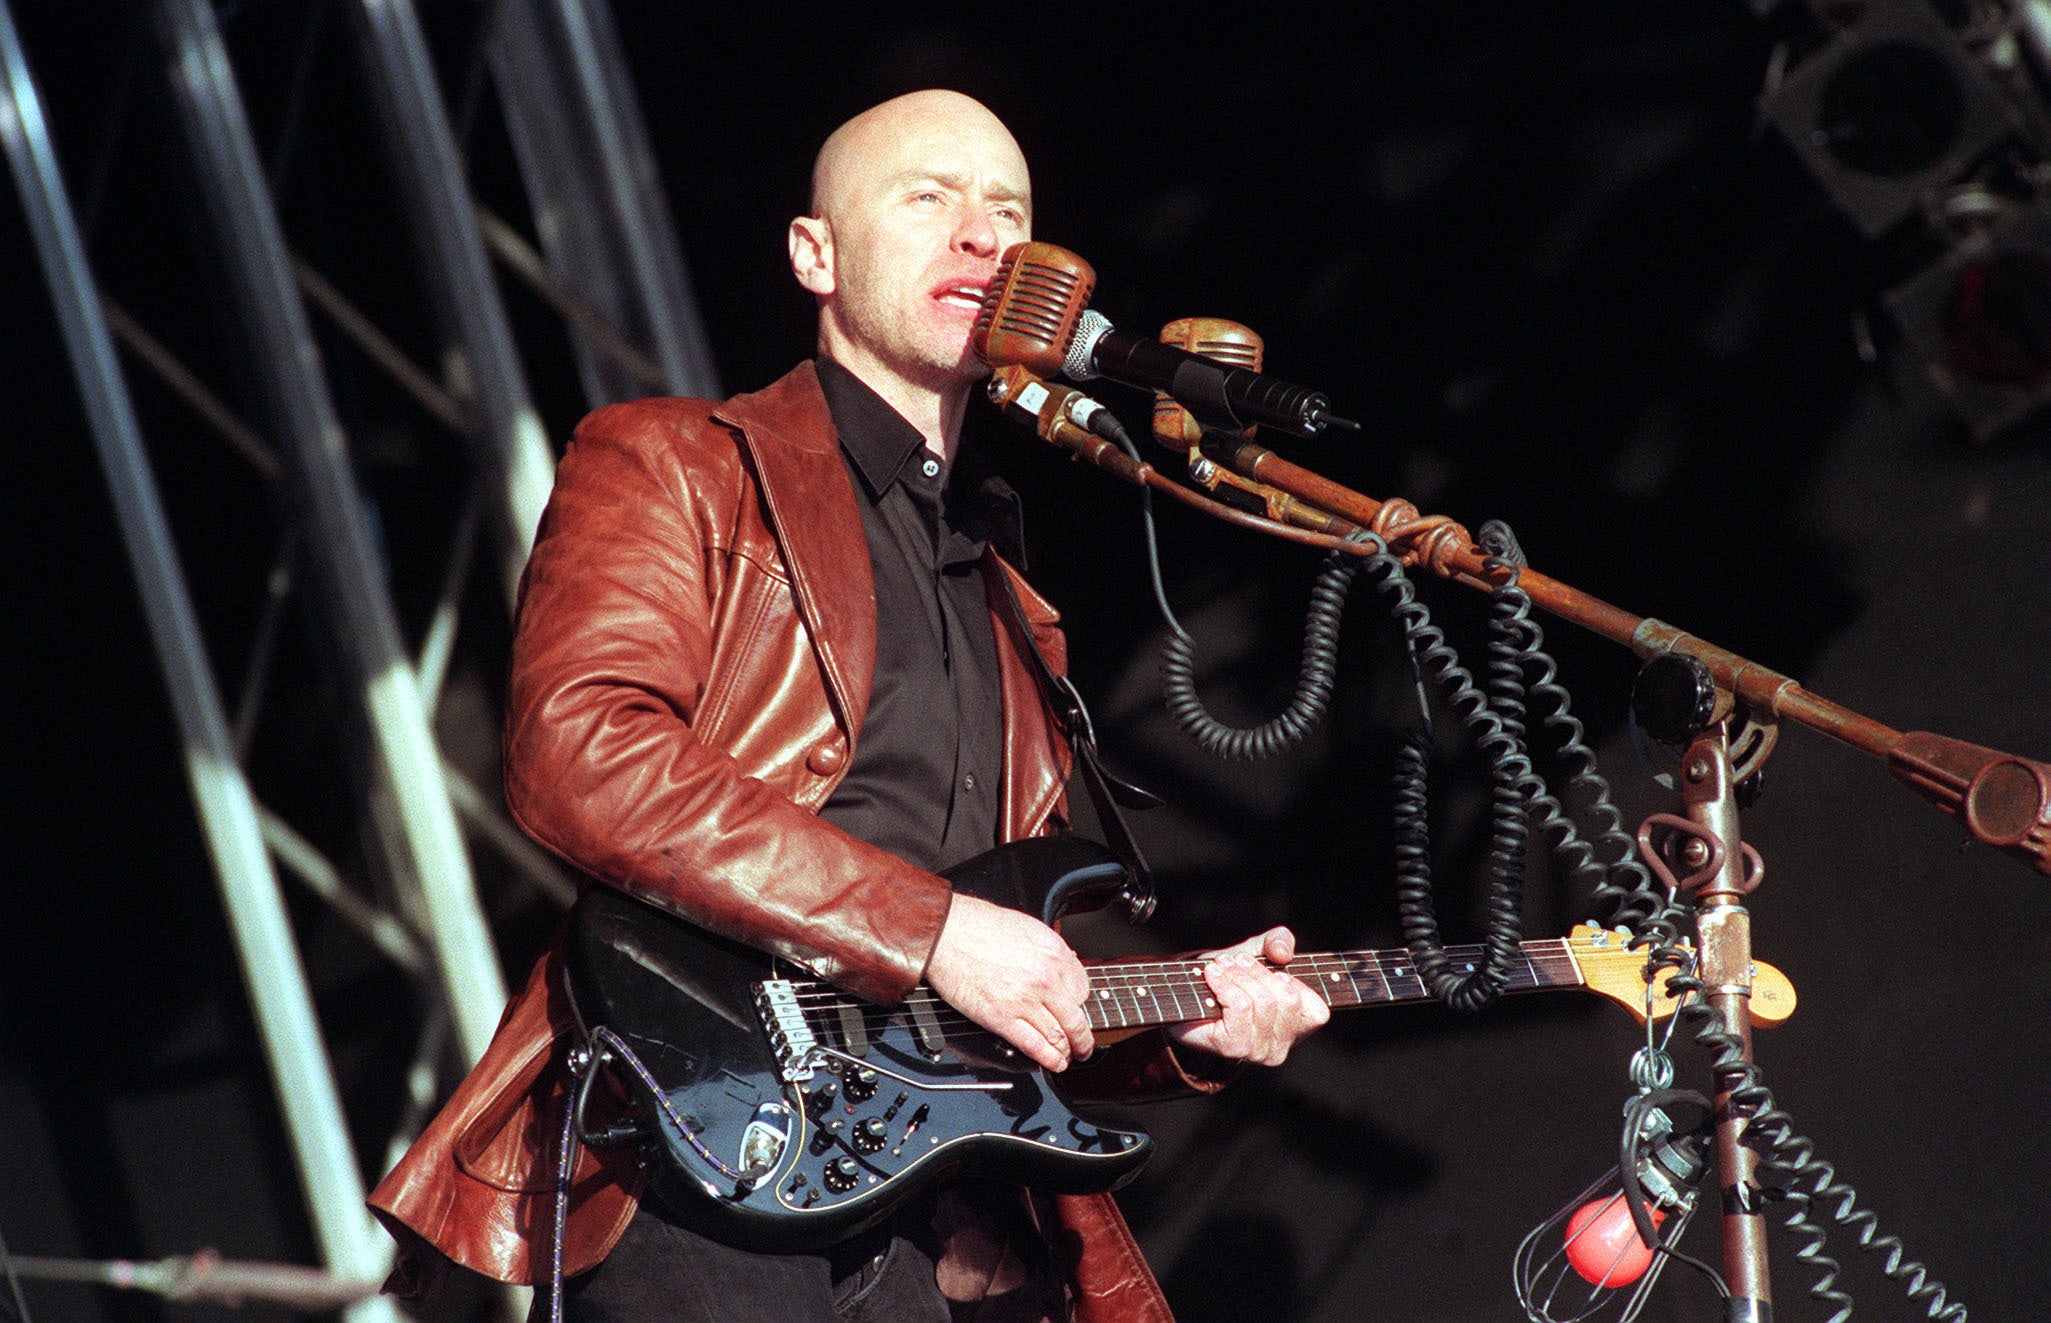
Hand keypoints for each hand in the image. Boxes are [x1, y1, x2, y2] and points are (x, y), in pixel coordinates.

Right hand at [925, 893, 1093, 1072]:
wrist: (948, 933)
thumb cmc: (981, 926)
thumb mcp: (1030, 927)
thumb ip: (1052, 949)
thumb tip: (1066, 964)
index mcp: (1054, 955)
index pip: (1082, 990)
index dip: (1080, 1005)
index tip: (1076, 1011)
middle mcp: (1045, 979)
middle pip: (1076, 1019)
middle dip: (1083, 1039)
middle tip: (1084, 1047)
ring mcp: (1024, 1000)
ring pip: (1057, 1036)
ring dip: (1067, 1052)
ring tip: (1067, 1058)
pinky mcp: (1001, 1017)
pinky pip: (1033, 1045)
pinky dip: (1048, 1059)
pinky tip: (1053, 1063)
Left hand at [1166, 927, 1328, 1065]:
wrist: (1187, 995)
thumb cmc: (1231, 977)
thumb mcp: (1259, 951)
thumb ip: (1279, 942)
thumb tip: (1282, 953)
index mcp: (1295, 1032)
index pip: (1317, 1014)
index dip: (1296, 983)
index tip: (1272, 966)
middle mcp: (1280, 1049)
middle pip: (1287, 1000)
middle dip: (1259, 972)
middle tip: (1237, 960)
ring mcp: (1257, 1052)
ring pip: (1262, 1002)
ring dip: (1238, 975)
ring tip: (1221, 965)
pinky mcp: (1232, 1048)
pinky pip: (1239, 1006)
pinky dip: (1224, 983)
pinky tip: (1211, 975)